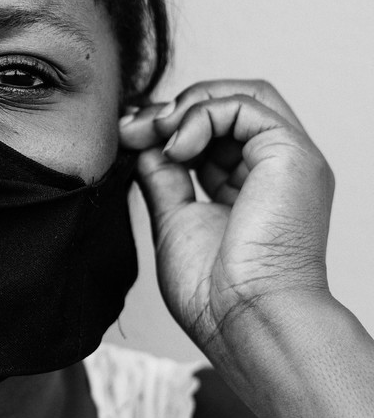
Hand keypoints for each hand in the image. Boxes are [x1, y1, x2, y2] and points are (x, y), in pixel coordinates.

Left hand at [119, 80, 334, 349]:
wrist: (244, 321)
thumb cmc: (215, 294)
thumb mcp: (175, 220)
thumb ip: (164, 179)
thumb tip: (145, 144)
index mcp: (252, 188)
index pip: (214, 131)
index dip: (169, 126)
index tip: (126, 136)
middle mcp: (275, 170)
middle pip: (231, 104)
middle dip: (175, 109)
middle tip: (133, 128)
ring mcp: (288, 159)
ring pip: (242, 96)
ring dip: (186, 107)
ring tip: (154, 135)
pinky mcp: (291, 154)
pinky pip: (246, 104)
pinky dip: (202, 114)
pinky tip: (177, 147)